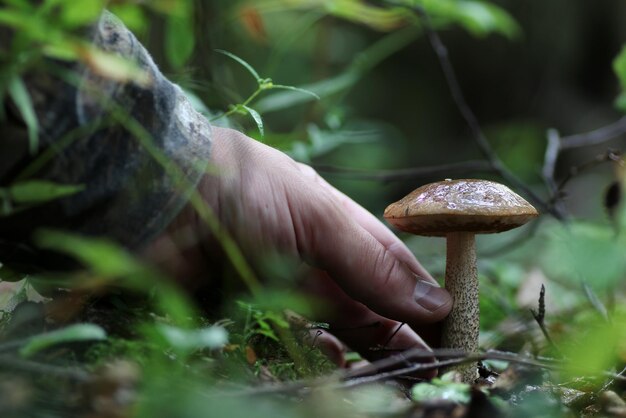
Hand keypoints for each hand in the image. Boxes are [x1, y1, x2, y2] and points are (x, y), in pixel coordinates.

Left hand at [146, 127, 451, 363]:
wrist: (158, 197)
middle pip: (370, 307)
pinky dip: (314, 355)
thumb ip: (371, 262)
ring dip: (362, 353)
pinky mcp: (252, 312)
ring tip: (387, 375)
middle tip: (427, 370)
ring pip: (337, 331)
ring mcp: (285, 287)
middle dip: (399, 337)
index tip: (453, 336)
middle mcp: (317, 258)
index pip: (395, 271)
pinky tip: (329, 361)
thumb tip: (437, 302)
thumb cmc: (243, 190)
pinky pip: (293, 342)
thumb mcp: (317, 218)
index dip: (425, 302)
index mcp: (339, 227)